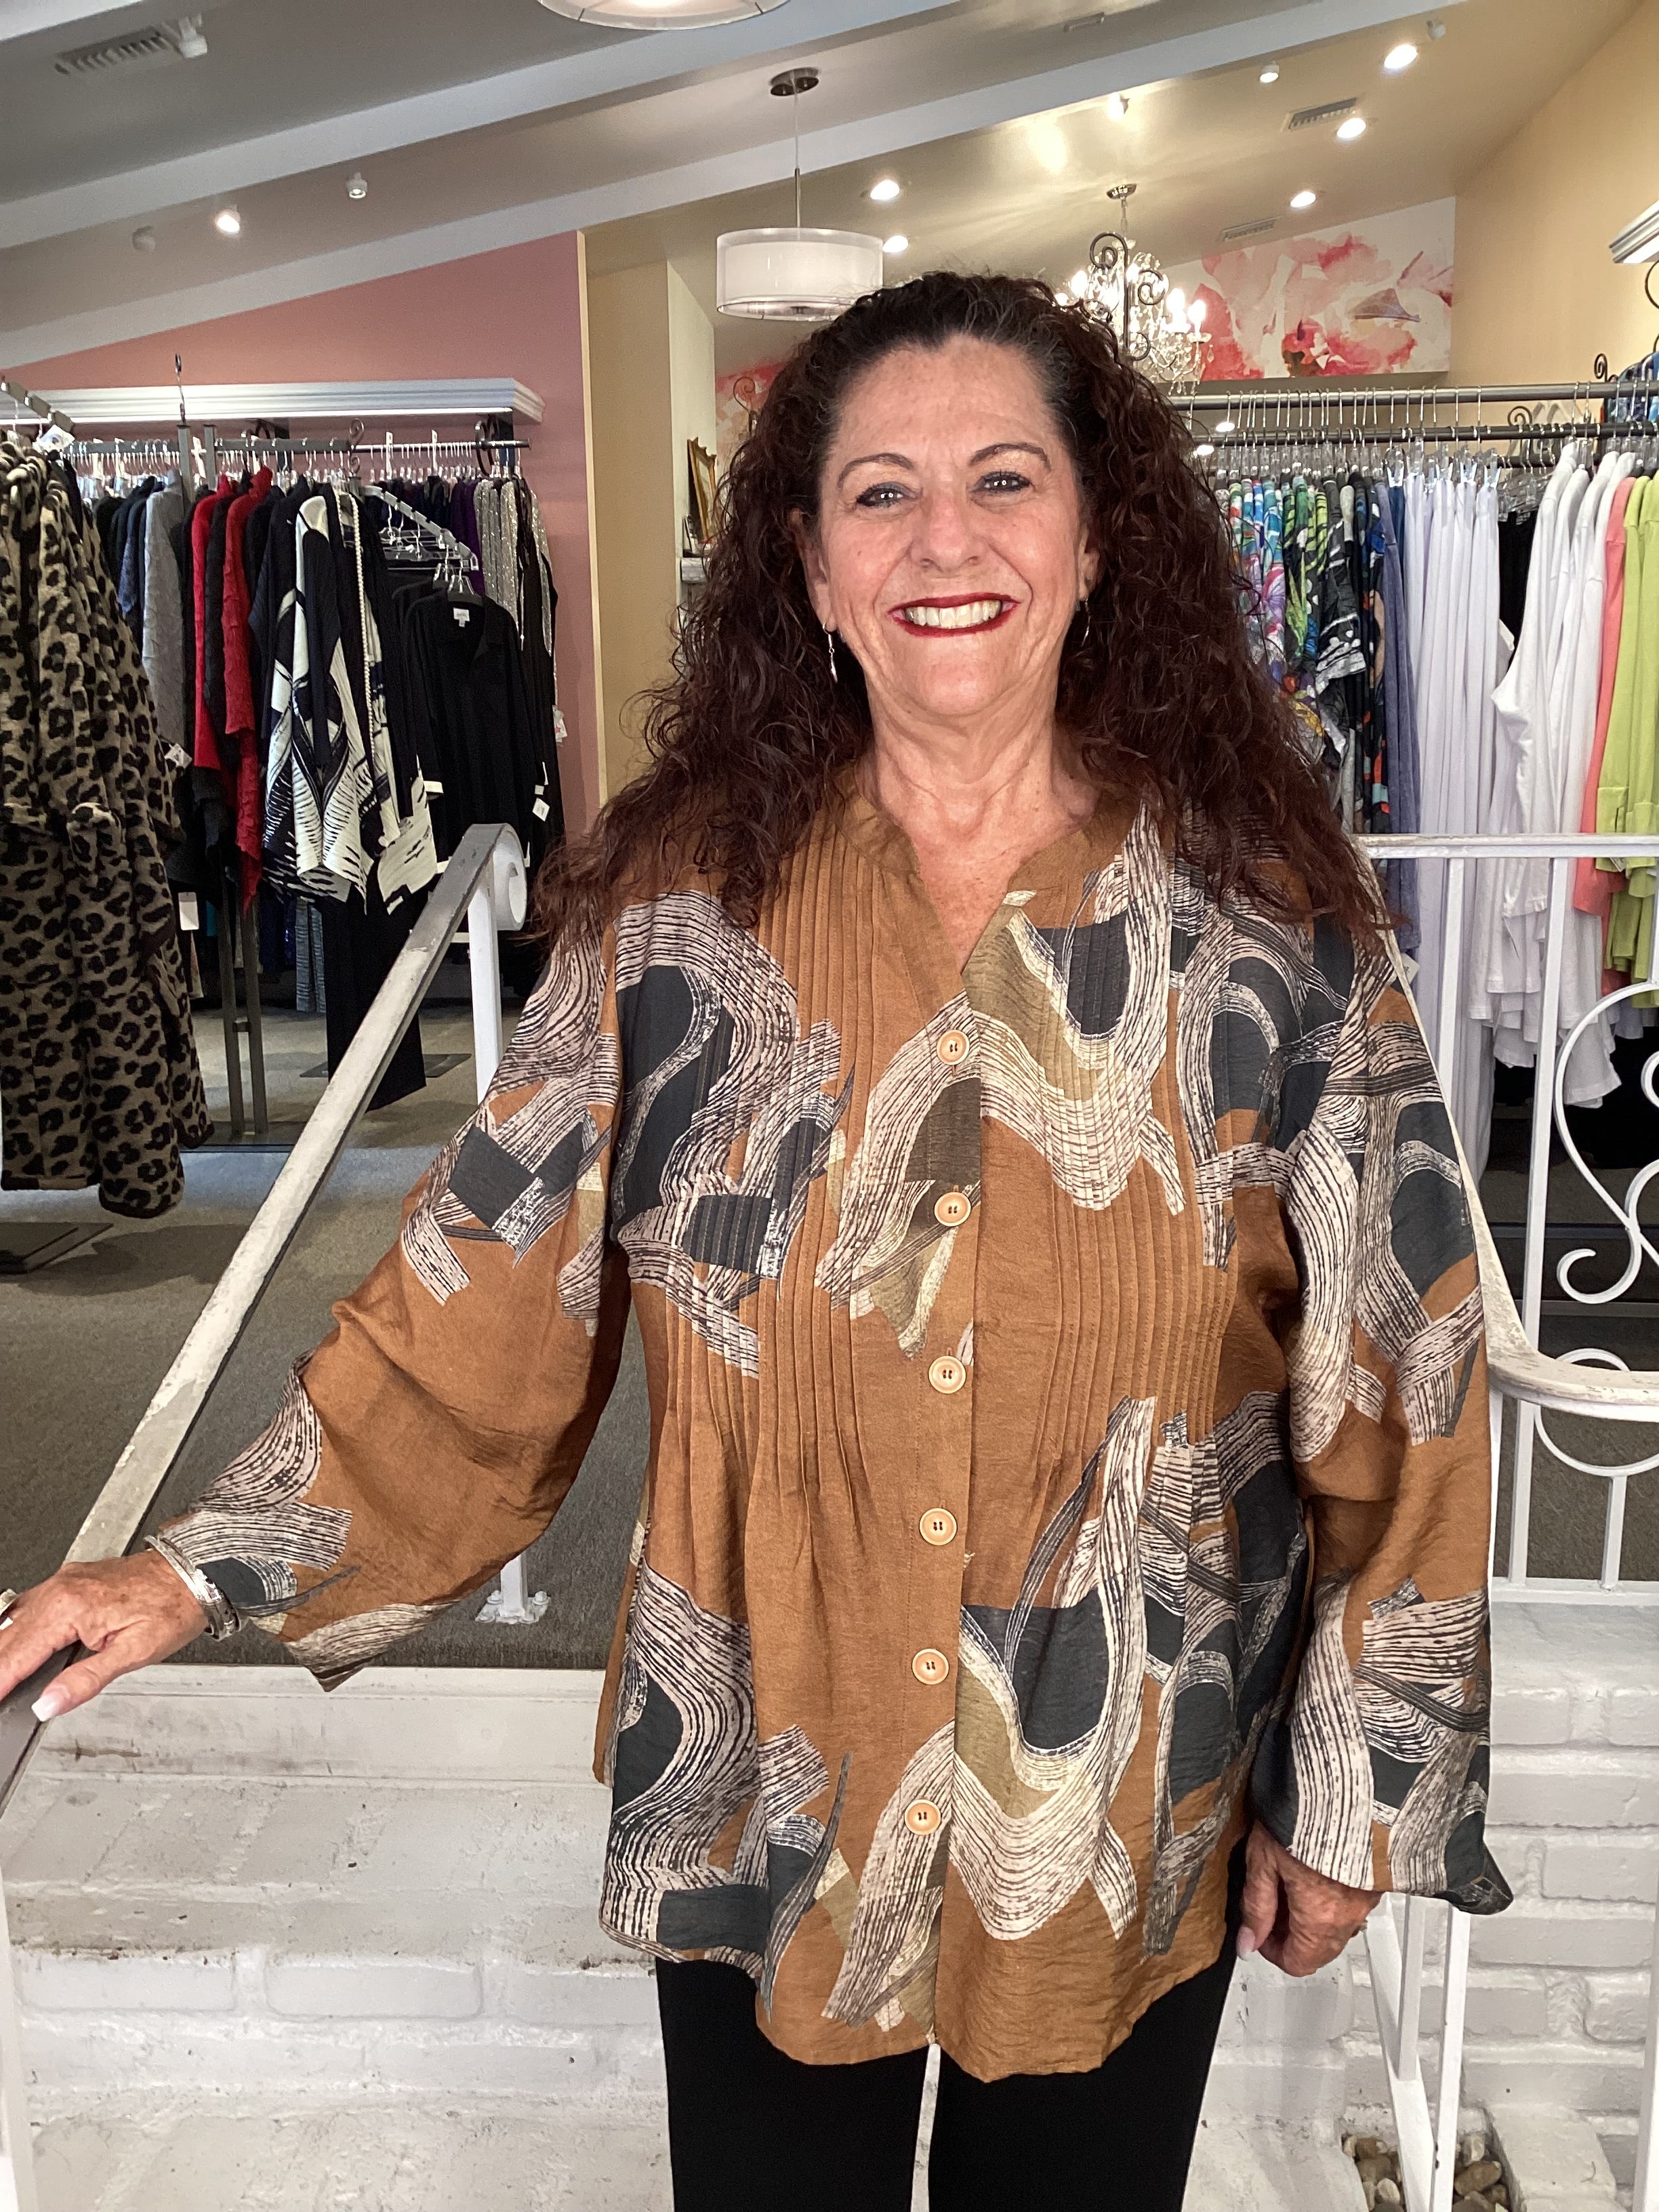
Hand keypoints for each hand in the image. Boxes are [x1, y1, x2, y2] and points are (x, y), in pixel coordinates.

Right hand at [0, 1555, 207, 1722]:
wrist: (194, 1572)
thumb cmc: (172, 1607)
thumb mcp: (134, 1653)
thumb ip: (85, 1681)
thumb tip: (49, 1703)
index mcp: (69, 1608)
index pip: (17, 1655)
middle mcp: (59, 1590)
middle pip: (7, 1637)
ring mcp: (62, 1582)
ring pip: (12, 1620)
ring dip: (2, 1650)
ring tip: (3, 1679)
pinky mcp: (69, 1581)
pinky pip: (29, 1607)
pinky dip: (15, 1630)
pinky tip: (15, 1646)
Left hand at [1237, 1819, 1380, 1975]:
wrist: (1349, 1785)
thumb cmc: (1305, 1815)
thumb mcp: (1263, 1860)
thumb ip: (1255, 1906)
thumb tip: (1247, 1942)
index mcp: (1320, 1918)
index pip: (1297, 1962)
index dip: (1271, 1951)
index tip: (1258, 1930)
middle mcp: (1349, 1915)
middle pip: (1320, 1951)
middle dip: (1292, 1936)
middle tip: (1272, 1907)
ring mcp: (1367, 1899)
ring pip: (1337, 1929)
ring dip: (1313, 1919)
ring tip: (1292, 1884)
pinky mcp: (1377, 1879)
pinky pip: (1352, 1907)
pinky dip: (1332, 1902)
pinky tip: (1315, 1872)